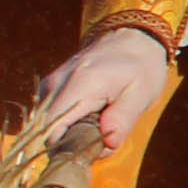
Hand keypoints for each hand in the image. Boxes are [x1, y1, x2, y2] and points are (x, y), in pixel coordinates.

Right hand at [26, 25, 173, 161]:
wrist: (131, 38)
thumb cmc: (141, 67)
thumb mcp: (142, 94)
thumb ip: (123, 120)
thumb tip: (105, 146)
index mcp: (80, 85)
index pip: (53, 131)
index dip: (69, 149)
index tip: (94, 149)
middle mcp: (56, 84)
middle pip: (45, 131)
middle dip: (70, 144)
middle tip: (100, 137)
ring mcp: (49, 84)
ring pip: (45, 125)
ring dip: (68, 134)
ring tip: (97, 123)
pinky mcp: (49, 87)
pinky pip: (49, 115)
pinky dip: (65, 124)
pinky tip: (88, 117)